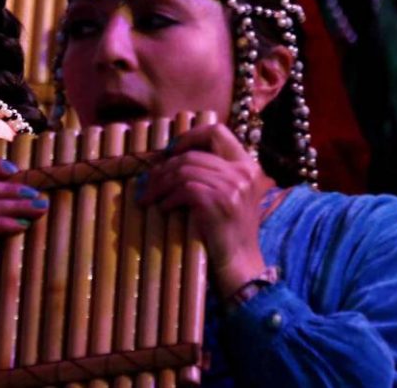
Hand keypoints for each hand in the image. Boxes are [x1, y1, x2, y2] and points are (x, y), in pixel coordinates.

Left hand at [138, 123, 272, 296]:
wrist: (240, 263)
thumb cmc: (228, 230)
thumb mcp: (229, 194)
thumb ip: (212, 172)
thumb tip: (170, 156)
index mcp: (247, 165)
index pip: (217, 132)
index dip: (190, 137)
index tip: (171, 151)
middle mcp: (243, 171)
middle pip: (193, 154)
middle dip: (165, 167)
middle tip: (149, 181)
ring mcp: (233, 186)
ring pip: (184, 170)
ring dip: (160, 185)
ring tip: (151, 197)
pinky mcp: (219, 201)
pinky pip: (183, 189)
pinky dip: (168, 198)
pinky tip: (165, 208)